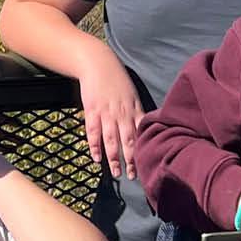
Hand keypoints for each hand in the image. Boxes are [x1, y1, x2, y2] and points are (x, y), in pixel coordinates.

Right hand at [76, 59, 143, 179]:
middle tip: (133, 176)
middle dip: (131, 160)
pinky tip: (96, 158)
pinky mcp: (91, 111)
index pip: (142, 134)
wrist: (98, 64)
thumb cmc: (117, 79)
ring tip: (116, 173)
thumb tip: (149, 128)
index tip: (148, 164)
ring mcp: (106, 113)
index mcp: (134, 110)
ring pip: (111, 140)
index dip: (145, 150)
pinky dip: (94, 146)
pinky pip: (93, 132)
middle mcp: (122, 114)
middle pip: (128, 141)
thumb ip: (138, 112)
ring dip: (113, 158)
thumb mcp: (133, 95)